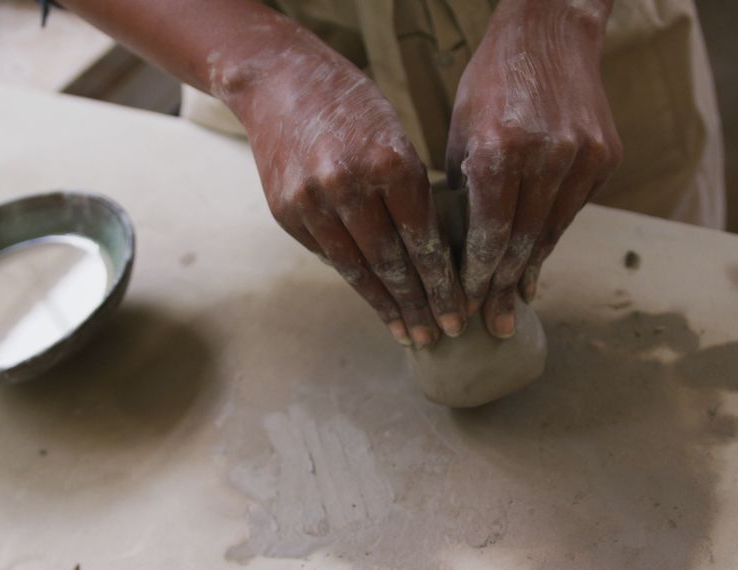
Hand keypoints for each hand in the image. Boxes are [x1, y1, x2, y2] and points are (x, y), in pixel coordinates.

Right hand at [222, 27, 465, 347]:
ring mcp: (310, 202)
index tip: (459, 311)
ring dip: (386, 306)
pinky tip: (375, 299)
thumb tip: (430, 255)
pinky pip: (329, 256)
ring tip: (409, 333)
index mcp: (389, 162)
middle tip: (442, 334)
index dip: (442, 282)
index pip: (422, 239)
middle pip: (391, 263)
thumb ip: (409, 191)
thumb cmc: (352, 105)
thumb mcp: (394, 136)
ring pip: (356, 269)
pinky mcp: (285, 212)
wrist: (277, 80)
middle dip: (419, 304)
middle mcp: (348, 185)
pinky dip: (355, 279)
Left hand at [446, 0, 622, 337]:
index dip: (478, 277)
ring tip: (516, 301)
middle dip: (504, 288)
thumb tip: (460, 250)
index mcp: (501, 150)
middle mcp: (546, 157)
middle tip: (494, 324)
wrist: (550, 34)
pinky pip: (572, 209)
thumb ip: (464, 190)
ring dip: (531, 269)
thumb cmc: (491, 82)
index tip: (468, 307)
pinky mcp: (606, 157)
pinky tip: (537, 259)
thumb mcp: (462, 132)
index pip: (489, 234)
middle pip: (523, 243)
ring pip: (551, 231)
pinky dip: (551, 235)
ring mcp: (583, 158)